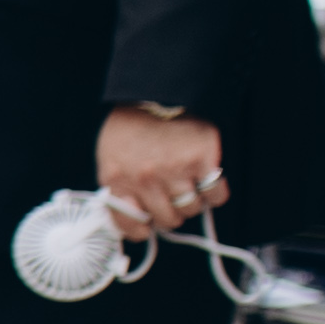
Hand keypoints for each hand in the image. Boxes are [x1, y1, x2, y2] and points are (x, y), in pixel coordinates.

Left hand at [96, 104, 226, 242]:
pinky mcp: (202, 160)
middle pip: (166, 220)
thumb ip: (115, 186)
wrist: (158, 93)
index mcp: (117, 178)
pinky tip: (206, 182)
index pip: (127, 224)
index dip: (139, 230)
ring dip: (191, 202)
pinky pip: (215, 195)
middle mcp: (145, 178)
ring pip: (190, 210)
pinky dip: (214, 195)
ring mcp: (175, 170)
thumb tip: (127, 218)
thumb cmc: (131, 127)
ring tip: (187, 186)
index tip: (146, 227)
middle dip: (169, 213)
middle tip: (170, 199)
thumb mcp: (109, 156)